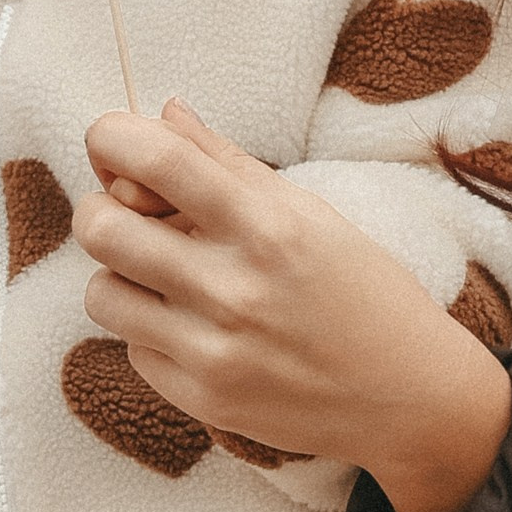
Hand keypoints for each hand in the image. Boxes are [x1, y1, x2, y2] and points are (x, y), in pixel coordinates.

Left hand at [76, 102, 511, 511]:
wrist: (411, 397)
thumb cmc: (366, 293)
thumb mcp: (313, 214)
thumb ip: (229, 164)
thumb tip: (165, 112)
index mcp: (270, 226)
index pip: (156, 160)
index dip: (112, 137)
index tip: (112, 141)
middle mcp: (235, 288)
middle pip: (101, 227)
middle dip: (101, 208)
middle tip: (131, 214)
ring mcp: (214, 350)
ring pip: (100, 292)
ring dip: (121, 275)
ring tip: (165, 277)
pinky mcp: (202, 398)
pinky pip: (132, 349)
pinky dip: (152, 332)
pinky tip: (199, 329)